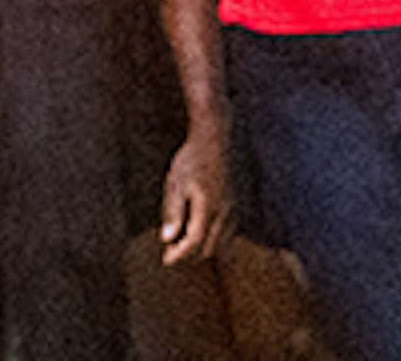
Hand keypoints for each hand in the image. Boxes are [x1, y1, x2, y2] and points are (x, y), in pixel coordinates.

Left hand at [159, 120, 230, 264]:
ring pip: (220, 243)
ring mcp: (232, 210)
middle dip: (189, 254)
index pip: (194, 242)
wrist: (214, 139)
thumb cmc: (191, 159)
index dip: (179, 255)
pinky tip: (200, 231)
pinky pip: (227, 232)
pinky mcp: (235, 205)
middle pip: (208, 248)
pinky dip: (213, 238)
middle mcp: (223, 213)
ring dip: (202, 247)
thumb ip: (172, 212)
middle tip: (170, 251)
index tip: (165, 260)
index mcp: (207, 209)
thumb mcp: (175, 183)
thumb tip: (166, 239)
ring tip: (182, 242)